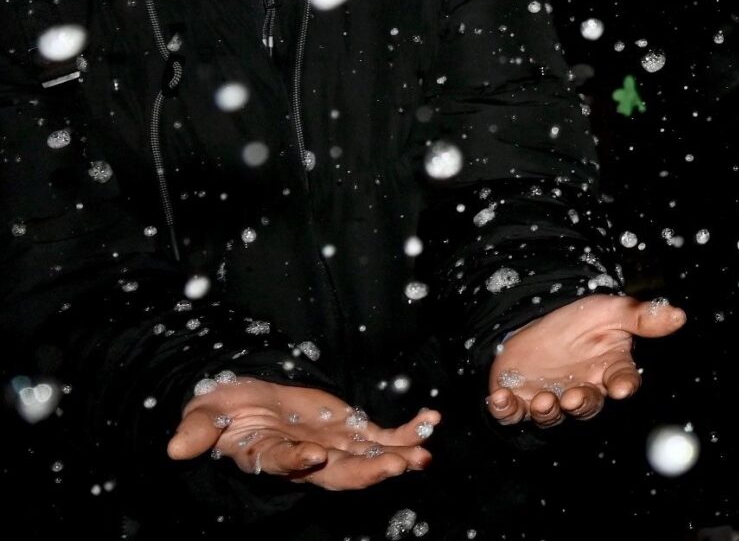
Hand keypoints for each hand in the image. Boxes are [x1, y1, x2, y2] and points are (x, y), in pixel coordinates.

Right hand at [167, 378, 437, 488]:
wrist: (245, 400)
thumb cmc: (221, 411)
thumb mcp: (204, 415)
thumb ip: (197, 432)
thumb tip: (174, 448)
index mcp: (267, 454)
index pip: (284, 462)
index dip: (298, 460)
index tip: (314, 455)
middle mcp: (305, 457)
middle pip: (337, 471)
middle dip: (367, 471)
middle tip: (396, 467)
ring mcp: (332, 445)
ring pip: (367, 458)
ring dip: (396, 456)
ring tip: (423, 453)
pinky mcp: (350, 429)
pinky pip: (383, 435)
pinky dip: (407, 430)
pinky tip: (430, 421)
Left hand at [485, 294, 686, 427]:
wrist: (537, 320)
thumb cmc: (580, 320)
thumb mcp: (611, 310)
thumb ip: (642, 317)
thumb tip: (679, 315)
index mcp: (609, 369)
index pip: (623, 380)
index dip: (624, 385)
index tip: (622, 387)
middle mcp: (583, 389)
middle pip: (588, 406)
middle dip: (581, 404)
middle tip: (572, 398)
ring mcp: (551, 399)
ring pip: (552, 416)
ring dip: (547, 412)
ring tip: (542, 400)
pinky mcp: (520, 401)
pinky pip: (512, 414)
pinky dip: (505, 409)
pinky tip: (501, 398)